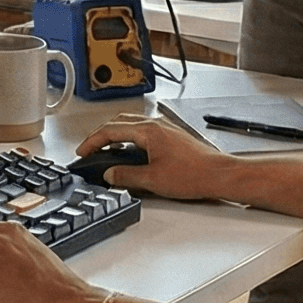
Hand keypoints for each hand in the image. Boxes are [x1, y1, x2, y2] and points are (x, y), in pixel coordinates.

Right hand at [74, 116, 226, 200]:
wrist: (218, 175)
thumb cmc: (194, 174)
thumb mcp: (153, 180)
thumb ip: (126, 176)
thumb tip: (110, 174)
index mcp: (148, 131)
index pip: (111, 130)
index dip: (92, 141)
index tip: (83, 152)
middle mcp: (156, 124)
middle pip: (120, 122)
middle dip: (101, 135)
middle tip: (91, 149)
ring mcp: (165, 128)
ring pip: (132, 124)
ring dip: (116, 134)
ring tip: (107, 150)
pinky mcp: (172, 136)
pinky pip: (144, 130)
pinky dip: (130, 137)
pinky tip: (131, 152)